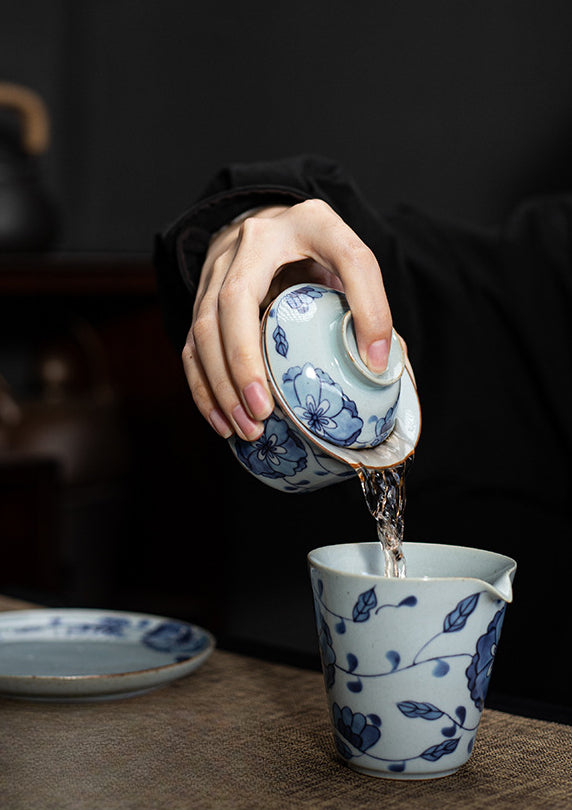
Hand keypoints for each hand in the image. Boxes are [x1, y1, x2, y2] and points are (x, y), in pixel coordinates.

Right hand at [182, 199, 392, 440]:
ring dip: (221, 385)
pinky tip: (222, 421)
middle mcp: (252, 241)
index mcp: (308, 222)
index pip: (347, 256)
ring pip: (204, 328)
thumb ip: (369, 303)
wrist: (269, 226)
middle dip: (244, 363)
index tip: (372, 358)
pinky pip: (192, 344)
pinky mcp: (201, 298)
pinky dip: (204, 387)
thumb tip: (377, 363)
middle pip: (235, 301)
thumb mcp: (349, 263)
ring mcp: (218, 269)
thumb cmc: (314, 252)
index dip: (366, 304)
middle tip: (264, 411)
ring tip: (247, 428)